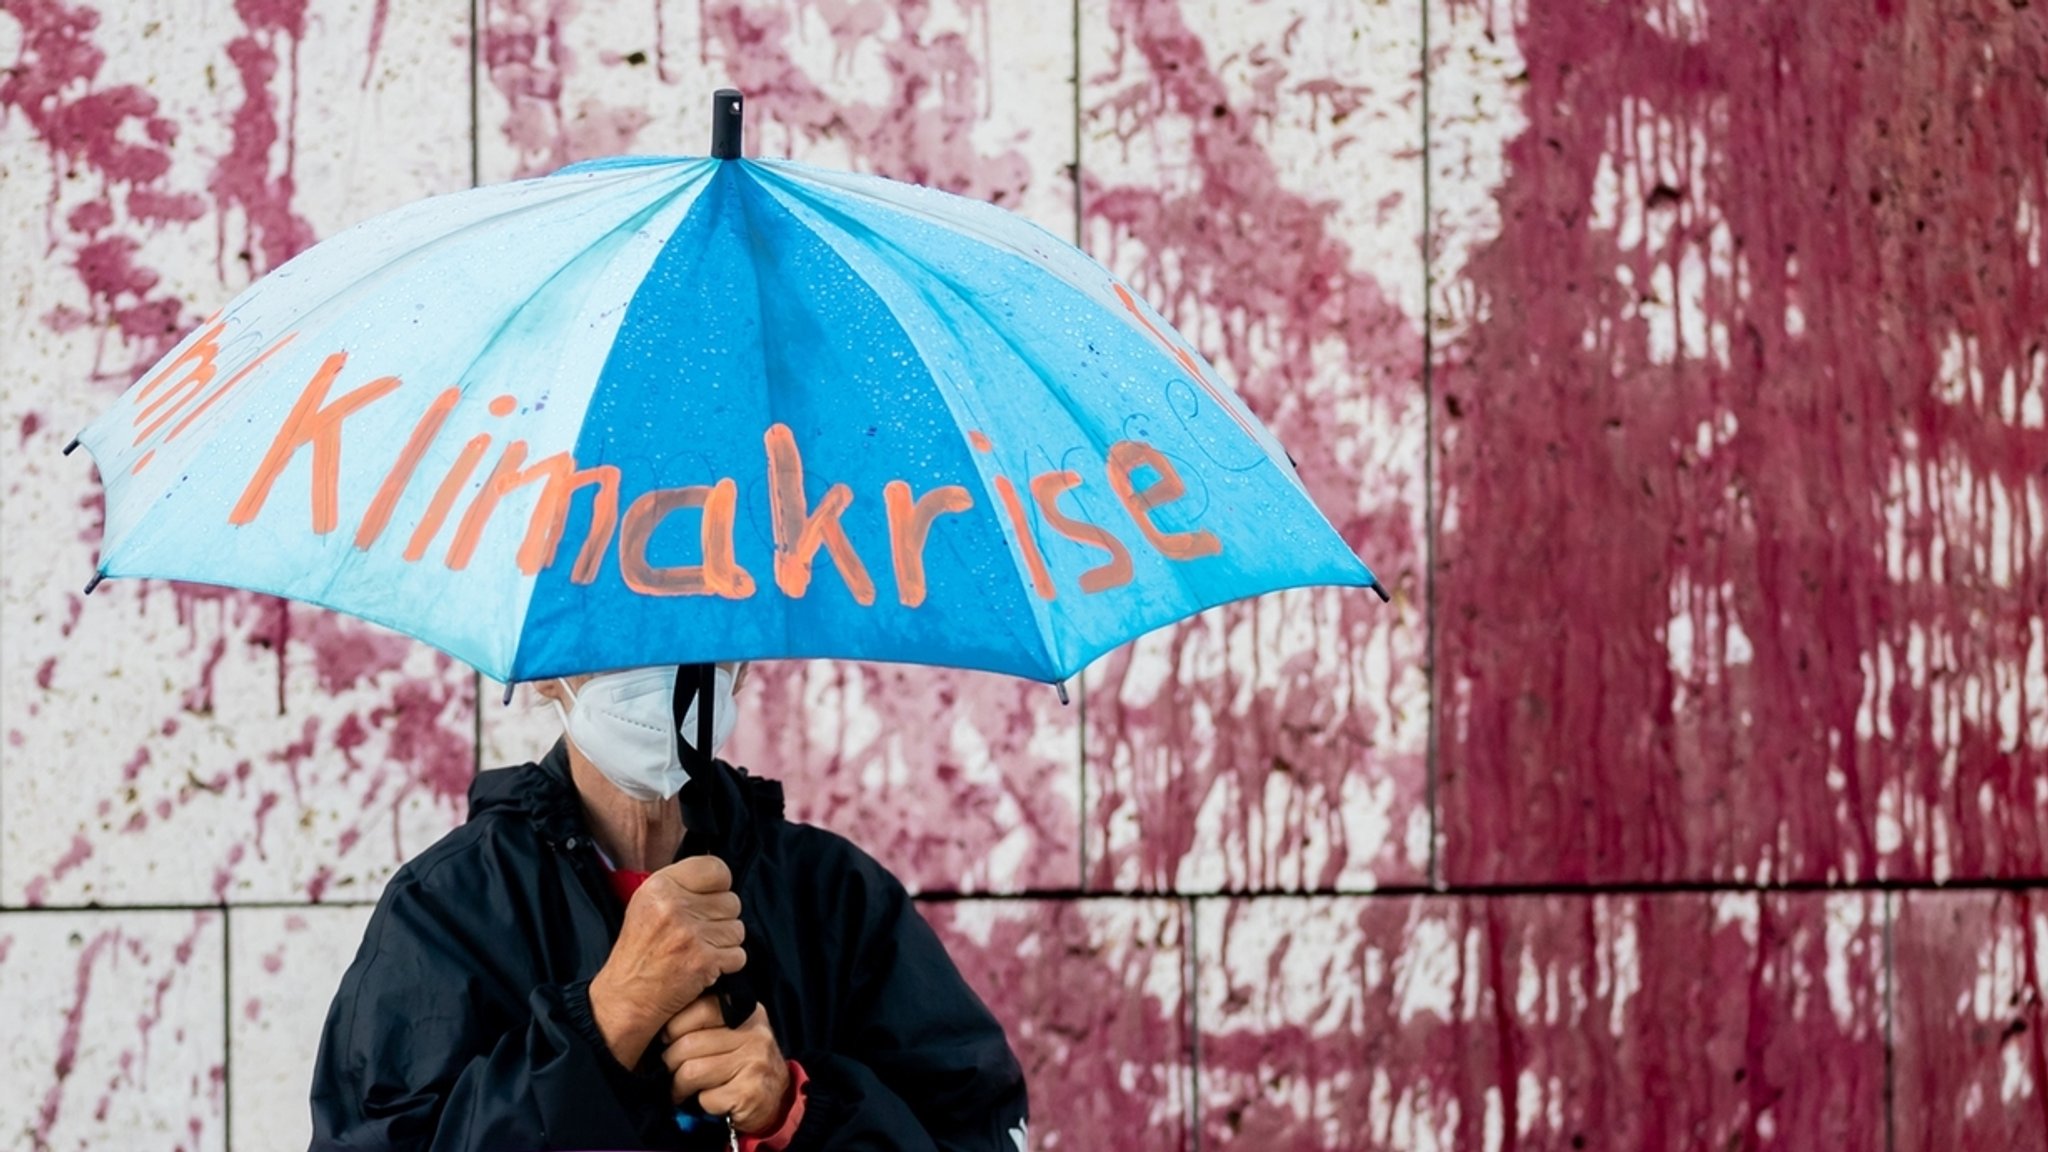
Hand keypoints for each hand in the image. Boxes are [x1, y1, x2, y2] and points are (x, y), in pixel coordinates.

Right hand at [588, 857, 746, 1066]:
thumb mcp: (646, 904)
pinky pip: (738, 955)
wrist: (626, 998)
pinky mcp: (703, 961)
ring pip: (737, 929)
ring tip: (700, 950)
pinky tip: (705, 967)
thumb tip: (719, 876)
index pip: (716, 869)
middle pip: (731, 901)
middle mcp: (674, 906)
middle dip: (721, 919)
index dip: (719, 886)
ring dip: (725, 943)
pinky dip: (727, 964)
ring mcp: (690, 934)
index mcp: (660, 886)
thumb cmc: (638, 953)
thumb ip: (680, 886)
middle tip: (699, 933)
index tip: (711, 899)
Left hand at [660, 999, 793, 1134]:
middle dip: (671, 1061)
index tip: (669, 1040)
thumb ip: (708, 1020)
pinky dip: (700, 1103)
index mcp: (748, 1012)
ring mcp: (754, 1063)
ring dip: (680, 1086)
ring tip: (683, 1088)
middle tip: (673, 1069)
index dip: (674, 1028)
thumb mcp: (734, 1033)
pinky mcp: (749, 1093)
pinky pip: (705, 1097)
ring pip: (691, 1072)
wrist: (775, 1100)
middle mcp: (755, 1034)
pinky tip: (708, 1101)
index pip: (700, 1008)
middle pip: (688, 1043)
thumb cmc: (743, 1064)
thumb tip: (664, 1019)